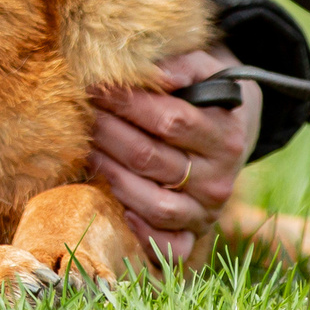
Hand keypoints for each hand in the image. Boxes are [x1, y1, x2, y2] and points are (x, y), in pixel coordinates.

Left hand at [88, 47, 260, 269]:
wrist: (228, 135)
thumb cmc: (204, 96)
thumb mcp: (205, 70)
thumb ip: (182, 64)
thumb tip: (158, 72)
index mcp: (226, 135)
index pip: (170, 120)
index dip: (127, 102)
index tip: (95, 86)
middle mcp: (220, 178)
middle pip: (150, 158)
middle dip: (108, 133)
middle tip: (82, 114)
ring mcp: (207, 211)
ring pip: (153, 202)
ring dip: (111, 174)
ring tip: (87, 149)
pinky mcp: (194, 235)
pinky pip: (169, 246)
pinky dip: (141, 232)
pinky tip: (115, 205)